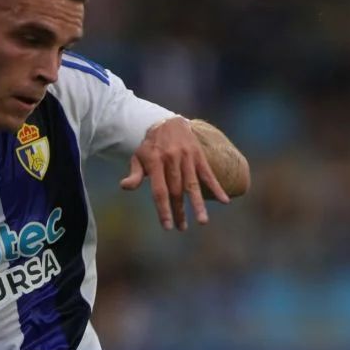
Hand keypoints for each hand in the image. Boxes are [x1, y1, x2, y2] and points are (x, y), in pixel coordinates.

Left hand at [120, 116, 228, 230]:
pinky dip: (216, 187)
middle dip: (179, 211)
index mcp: (155, 161)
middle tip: (182, 228)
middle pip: (176, 191)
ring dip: (198, 204)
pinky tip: (224, 201)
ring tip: (202, 221)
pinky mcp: (198, 155)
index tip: (167, 226)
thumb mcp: (139, 156)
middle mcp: (171, 159)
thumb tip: (125, 186)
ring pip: (193, 184)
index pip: (159, 190)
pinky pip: (208, 173)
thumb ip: (134, 173)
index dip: (164, 210)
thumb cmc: (151, 145)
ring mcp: (186, 157)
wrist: (168, 122)